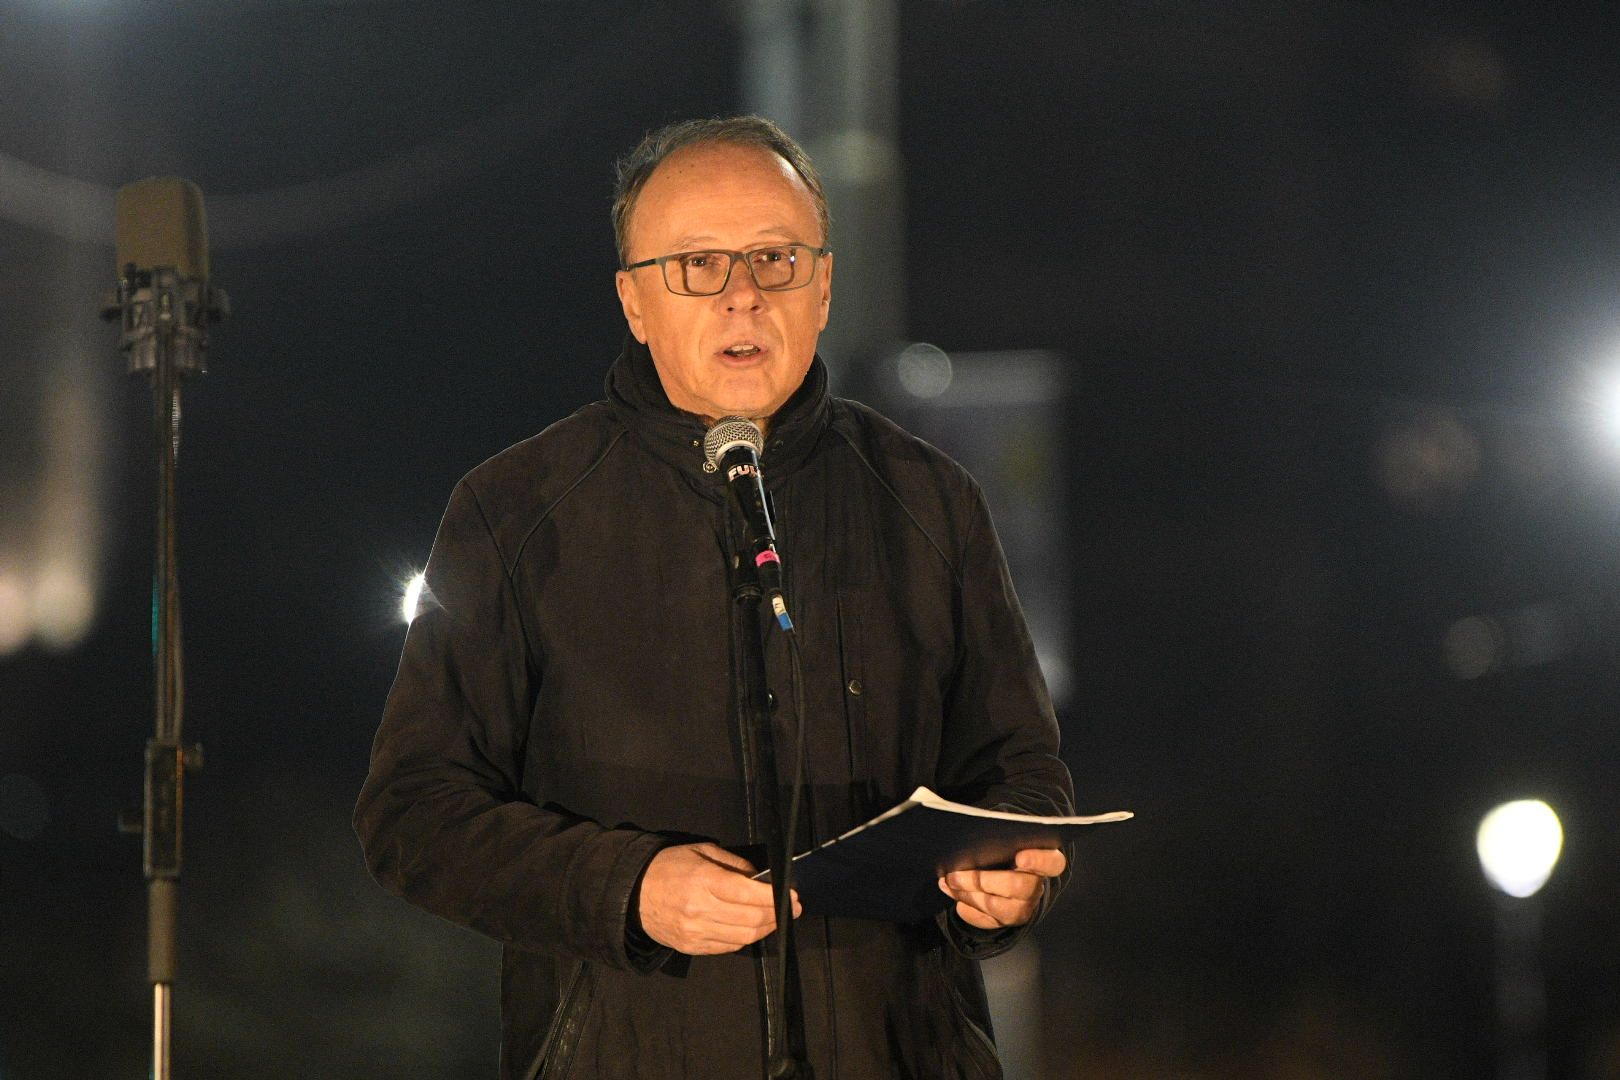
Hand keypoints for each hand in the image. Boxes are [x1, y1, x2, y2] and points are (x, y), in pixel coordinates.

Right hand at [638, 842, 799, 954]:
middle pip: (751, 920)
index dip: (774, 897)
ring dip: (766, 929)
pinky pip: (728, 947)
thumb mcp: (701, 851)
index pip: (748, 894)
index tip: (792, 895)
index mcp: (703, 881)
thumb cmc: (668, 866)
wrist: (632, 894)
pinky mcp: (691, 948)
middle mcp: (700, 910)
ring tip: (776, 919)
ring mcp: (695, 932)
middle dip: (777, 915)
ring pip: (743, 937)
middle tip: (792, 908)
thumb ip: (733, 864)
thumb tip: (760, 878)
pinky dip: (745, 938)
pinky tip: (753, 928)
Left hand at [938, 847, 1066, 930]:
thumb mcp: (1006, 840)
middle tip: (955, 875)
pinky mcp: (1007, 921)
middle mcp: (1036, 887)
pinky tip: (954, 895)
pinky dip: (967, 909)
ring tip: (949, 883)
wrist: (1003, 873)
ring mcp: (1023, 907)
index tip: (1019, 857)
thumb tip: (970, 837)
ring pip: (997, 906)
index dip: (1038, 861)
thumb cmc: (1004, 850)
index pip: (1052, 862)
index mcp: (1045, 861)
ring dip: (968, 895)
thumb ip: (997, 836)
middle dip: (982, 880)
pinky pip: (986, 920)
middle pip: (1017, 887)